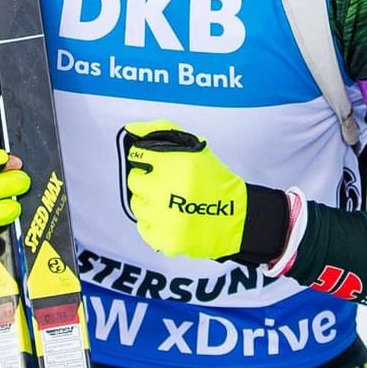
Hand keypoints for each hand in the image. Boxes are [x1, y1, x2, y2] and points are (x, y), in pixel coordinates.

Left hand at [123, 121, 289, 264]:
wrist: (234, 217)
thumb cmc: (214, 182)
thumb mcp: (194, 148)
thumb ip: (161, 131)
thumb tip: (132, 128)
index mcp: (175, 164)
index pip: (138, 155)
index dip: (145, 158)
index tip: (151, 163)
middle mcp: (167, 190)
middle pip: (134, 181)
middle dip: (148, 180)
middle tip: (164, 184)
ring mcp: (164, 218)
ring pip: (137, 205)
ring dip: (149, 201)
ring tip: (169, 201)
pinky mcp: (166, 239)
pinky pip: (143, 227)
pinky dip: (153, 223)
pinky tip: (168, 217)